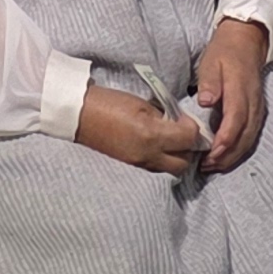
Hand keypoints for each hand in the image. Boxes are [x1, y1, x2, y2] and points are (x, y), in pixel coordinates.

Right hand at [76, 80, 206, 177]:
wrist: (79, 115)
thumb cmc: (108, 102)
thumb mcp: (140, 104)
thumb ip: (163, 116)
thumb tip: (178, 124)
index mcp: (151, 135)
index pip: (188, 139)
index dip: (193, 128)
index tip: (186, 119)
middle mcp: (148, 155)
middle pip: (184, 163)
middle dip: (188, 149)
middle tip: (182, 133)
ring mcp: (138, 165)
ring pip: (170, 171)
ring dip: (176, 157)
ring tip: (170, 141)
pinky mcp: (131, 168)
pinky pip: (156, 170)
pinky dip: (162, 161)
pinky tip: (156, 147)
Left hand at [194, 18, 272, 173]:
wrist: (247, 40)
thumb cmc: (225, 51)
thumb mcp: (212, 60)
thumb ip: (210, 82)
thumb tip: (205, 101)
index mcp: (240, 90)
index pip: (235, 120)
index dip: (224, 140)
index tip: (210, 154)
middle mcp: (253, 103)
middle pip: (244, 137)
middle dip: (227, 156)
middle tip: (206, 167)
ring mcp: (258, 108)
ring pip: (249, 139)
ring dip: (232, 156)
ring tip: (213, 166)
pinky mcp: (258, 112)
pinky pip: (251, 135)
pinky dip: (239, 149)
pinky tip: (226, 155)